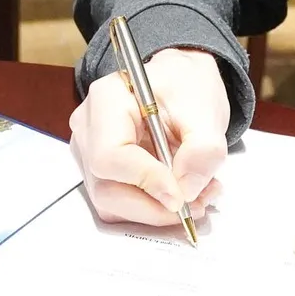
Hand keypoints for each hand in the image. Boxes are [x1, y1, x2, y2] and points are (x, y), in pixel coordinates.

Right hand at [69, 46, 230, 226]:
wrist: (181, 84)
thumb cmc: (186, 86)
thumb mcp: (206, 110)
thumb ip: (203, 150)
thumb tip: (186, 190)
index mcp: (107, 100)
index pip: (110, 155)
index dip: (146, 181)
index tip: (181, 195)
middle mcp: (88, 128)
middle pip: (106, 189)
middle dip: (154, 207)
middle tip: (196, 204)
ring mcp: (89, 152)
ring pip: (111, 204)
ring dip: (156, 211)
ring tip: (195, 195)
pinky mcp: (99, 172)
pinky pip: (119, 205)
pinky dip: (151, 209)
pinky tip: (179, 192)